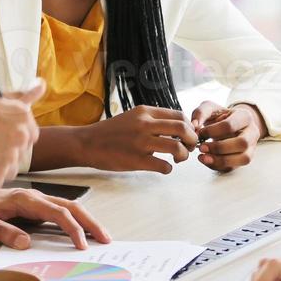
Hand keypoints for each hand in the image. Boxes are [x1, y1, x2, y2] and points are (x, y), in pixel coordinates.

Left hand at [0, 186, 111, 250]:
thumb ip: (0, 230)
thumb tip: (24, 243)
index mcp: (24, 199)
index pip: (56, 212)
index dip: (72, 228)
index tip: (82, 245)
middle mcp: (34, 197)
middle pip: (70, 206)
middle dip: (90, 222)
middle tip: (106, 239)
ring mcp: (36, 202)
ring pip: (68, 207)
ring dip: (86, 220)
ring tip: (101, 236)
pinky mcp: (35, 208)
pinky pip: (60, 212)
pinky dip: (75, 221)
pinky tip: (82, 232)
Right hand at [74, 105, 198, 172]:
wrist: (87, 143)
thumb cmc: (111, 132)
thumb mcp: (133, 117)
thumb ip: (152, 120)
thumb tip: (177, 128)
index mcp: (145, 112)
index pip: (179, 115)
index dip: (190, 127)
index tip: (188, 135)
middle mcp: (144, 124)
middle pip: (182, 128)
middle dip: (192, 139)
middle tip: (190, 147)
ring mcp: (140, 142)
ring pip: (176, 147)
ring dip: (184, 155)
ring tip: (179, 159)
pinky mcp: (136, 160)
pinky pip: (164, 166)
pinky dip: (168, 169)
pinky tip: (163, 168)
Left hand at [191, 100, 265, 171]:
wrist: (229, 124)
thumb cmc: (220, 116)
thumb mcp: (210, 108)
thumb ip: (200, 112)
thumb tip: (195, 125)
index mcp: (245, 116)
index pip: (230, 125)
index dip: (212, 131)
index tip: (199, 133)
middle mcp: (252, 132)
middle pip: (242, 143)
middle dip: (219, 148)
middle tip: (201, 147)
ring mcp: (251, 147)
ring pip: (243, 158)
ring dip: (222, 160)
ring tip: (204, 157)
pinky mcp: (243, 159)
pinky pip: (235, 167)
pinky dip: (219, 166)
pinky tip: (206, 160)